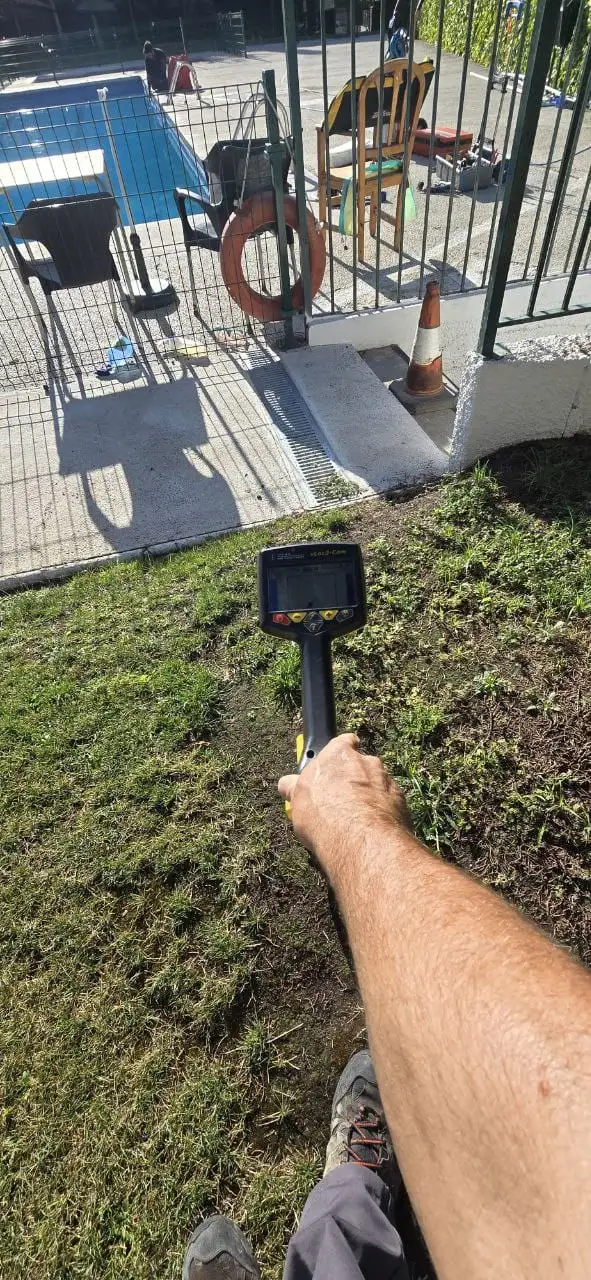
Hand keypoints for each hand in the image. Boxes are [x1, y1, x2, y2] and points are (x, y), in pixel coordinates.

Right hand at [278, 734, 411, 884]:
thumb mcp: (297, 799)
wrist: (361, 840)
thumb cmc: (324, 814)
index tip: (331, 770)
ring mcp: (387, 780)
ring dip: (368, 798)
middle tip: (340, 804)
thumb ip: (295, 787)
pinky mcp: (401, 802)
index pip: (342, 742)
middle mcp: (367, 761)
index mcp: (339, 753)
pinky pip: (389, 804)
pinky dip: (381, 814)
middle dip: (353, 781)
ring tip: (355, 823)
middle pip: (360, 766)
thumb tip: (287, 784)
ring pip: (376, 785)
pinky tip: (370, 831)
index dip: (337, 755)